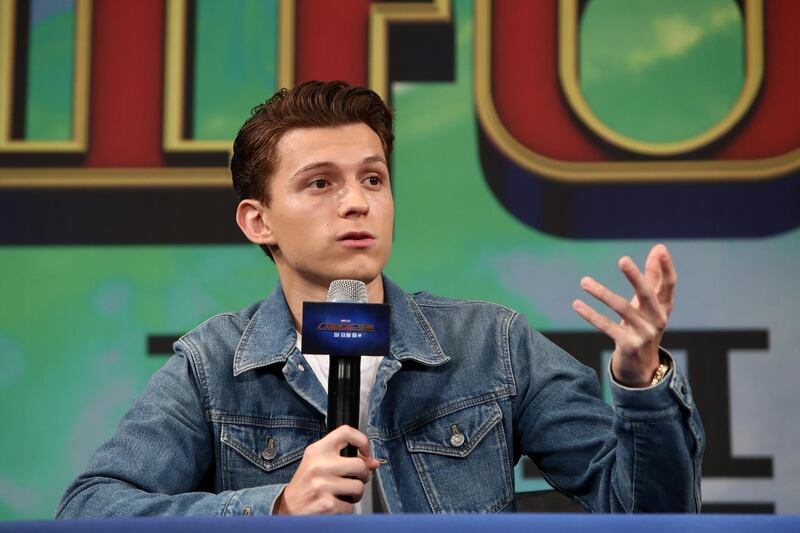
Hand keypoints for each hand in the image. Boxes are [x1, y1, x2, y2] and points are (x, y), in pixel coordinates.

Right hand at [274, 425, 380, 514]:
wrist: (287, 509)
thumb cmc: (306, 485)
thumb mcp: (320, 464)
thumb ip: (345, 459)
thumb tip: (373, 462)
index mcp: (318, 450)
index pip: (346, 432)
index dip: (362, 440)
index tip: (365, 452)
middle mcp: (319, 465)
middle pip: (360, 465)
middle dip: (363, 476)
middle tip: (355, 480)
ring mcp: (322, 485)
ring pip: (358, 487)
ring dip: (355, 494)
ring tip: (344, 494)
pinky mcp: (327, 504)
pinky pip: (350, 506)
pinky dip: (346, 509)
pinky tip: (335, 505)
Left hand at [572, 244, 676, 386]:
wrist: (641, 368)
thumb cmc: (643, 327)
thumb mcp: (649, 305)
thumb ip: (652, 278)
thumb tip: (658, 248)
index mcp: (664, 307)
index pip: (669, 284)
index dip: (666, 267)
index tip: (660, 249)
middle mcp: (658, 319)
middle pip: (648, 295)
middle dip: (636, 277)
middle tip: (623, 259)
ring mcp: (644, 334)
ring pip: (622, 309)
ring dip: (601, 293)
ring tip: (584, 281)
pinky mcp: (628, 345)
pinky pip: (607, 326)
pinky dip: (591, 315)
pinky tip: (577, 304)